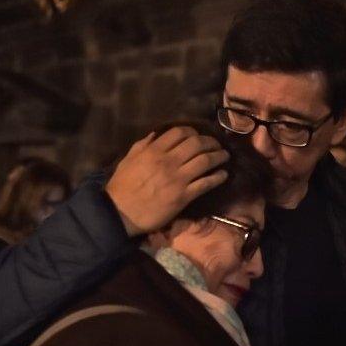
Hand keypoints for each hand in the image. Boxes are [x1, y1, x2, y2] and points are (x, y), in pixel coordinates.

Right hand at [105, 126, 228, 235]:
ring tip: (225, 156)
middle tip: (216, 145)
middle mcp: (169, 161)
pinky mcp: (184, 196)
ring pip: (205, 161)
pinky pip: (206, 183)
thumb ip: (143, 145)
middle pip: (197, 144)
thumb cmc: (122, 186)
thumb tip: (156, 134)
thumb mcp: (128, 159)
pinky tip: (223, 175)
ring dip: (219, 156)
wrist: (120, 214)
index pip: (180, 132)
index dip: (193, 131)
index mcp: (154, 150)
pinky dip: (218, 177)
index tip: (198, 135)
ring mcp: (178, 179)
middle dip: (210, 142)